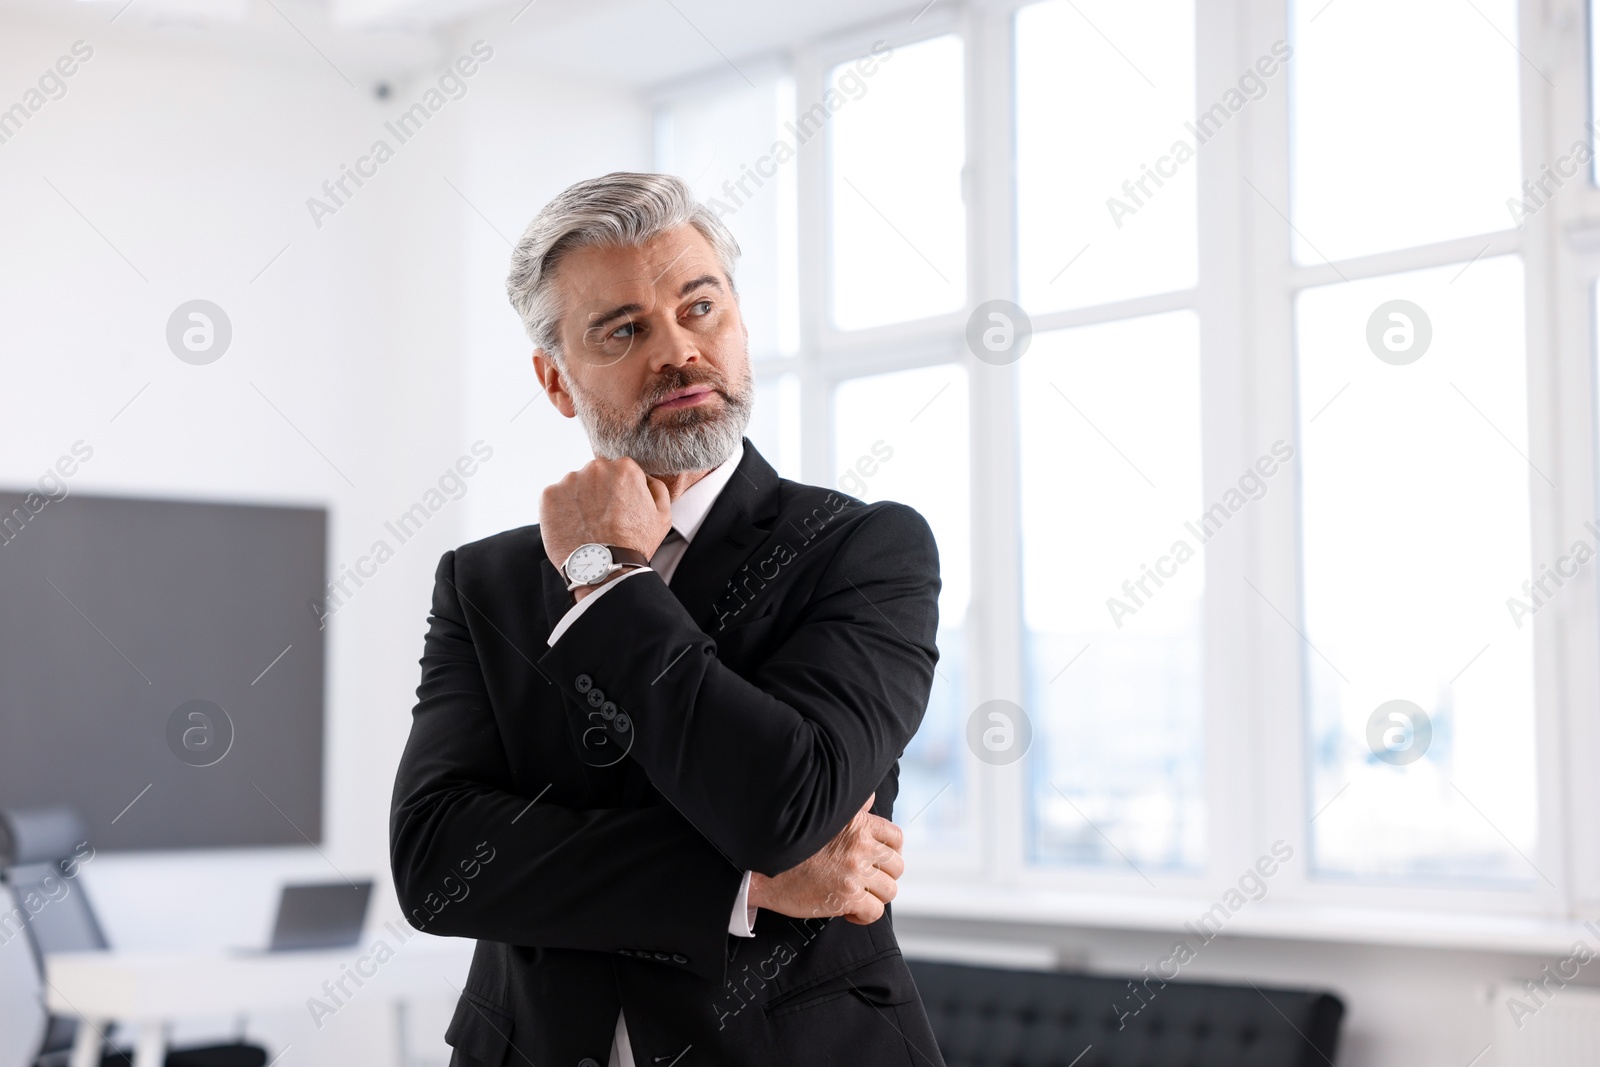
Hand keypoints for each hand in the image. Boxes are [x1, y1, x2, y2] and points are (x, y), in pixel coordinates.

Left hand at [539, 457, 671, 572]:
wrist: (602, 568)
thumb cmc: (634, 545)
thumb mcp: (662, 516)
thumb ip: (656, 488)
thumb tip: (644, 477)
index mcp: (624, 468)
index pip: (619, 471)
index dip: (618, 492)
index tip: (617, 509)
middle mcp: (596, 467)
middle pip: (596, 475)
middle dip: (597, 492)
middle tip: (602, 519)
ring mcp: (570, 480)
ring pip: (574, 486)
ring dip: (578, 500)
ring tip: (586, 526)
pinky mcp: (549, 495)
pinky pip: (555, 498)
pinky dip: (560, 511)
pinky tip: (572, 527)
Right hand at [747, 794, 904, 925]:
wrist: (762, 870)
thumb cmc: (790, 845)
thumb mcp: (824, 817)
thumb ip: (853, 809)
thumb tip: (870, 799)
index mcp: (857, 824)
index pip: (895, 837)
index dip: (891, 852)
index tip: (879, 861)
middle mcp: (860, 846)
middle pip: (896, 866)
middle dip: (884, 876)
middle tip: (866, 881)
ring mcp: (854, 872)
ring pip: (889, 890)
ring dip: (875, 896)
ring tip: (858, 896)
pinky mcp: (846, 897)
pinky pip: (874, 912)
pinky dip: (864, 915)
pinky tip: (849, 911)